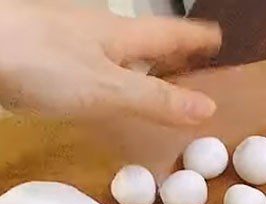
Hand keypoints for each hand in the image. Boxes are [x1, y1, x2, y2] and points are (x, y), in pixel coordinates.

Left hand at [0, 0, 220, 124]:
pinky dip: (113, 79)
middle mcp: (98, 32)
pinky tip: (107, 93)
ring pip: (118, 53)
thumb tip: (210, 108)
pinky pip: (93, 67)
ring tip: (157, 82)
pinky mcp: (47, 57)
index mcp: (120, 34)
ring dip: (142, 67)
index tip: (219, 38)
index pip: (171, 33)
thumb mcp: (109, 89)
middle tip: (195, 64)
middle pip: (145, 40)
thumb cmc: (44, 63)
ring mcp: (70, 42)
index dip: (197, 38)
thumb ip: (158, 100)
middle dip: (172, 52)